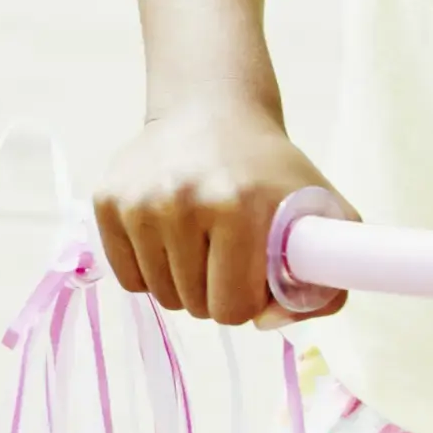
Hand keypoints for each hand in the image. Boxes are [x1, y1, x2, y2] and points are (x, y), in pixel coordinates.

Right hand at [92, 100, 336, 325]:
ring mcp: (139, 201)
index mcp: (238, 205)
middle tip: (227, 259)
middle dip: (215, 294)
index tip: (254, 277)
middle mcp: (182, 200)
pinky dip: (151, 271)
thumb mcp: (321, 211)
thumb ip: (324, 281)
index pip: (234, 307)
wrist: (211, 109)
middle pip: (195, 306)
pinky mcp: (107, 201)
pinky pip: (129, 278)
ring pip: (161, 295)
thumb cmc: (267, 168)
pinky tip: (169, 239)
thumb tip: (266, 322)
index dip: (249, 301)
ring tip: (200, 245)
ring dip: (183, 284)